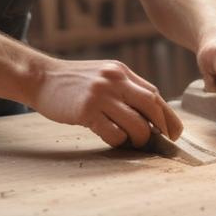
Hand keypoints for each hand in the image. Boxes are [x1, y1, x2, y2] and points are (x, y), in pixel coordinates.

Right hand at [31, 58, 182, 147]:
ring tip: (135, 142)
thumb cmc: (74, 83)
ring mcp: (101, 95)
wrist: (41, 78)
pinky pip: (113, 132)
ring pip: (135, 123)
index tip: (175, 131)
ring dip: (140, 138)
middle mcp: (114, 80)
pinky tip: (114, 139)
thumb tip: (150, 115)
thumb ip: (124, 89)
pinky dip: (118, 140)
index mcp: (121, 72)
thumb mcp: (103, 76)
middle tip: (165, 141)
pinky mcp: (86, 110)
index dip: (167, 114)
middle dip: (163, 126)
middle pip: (151, 105)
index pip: (153, 94)